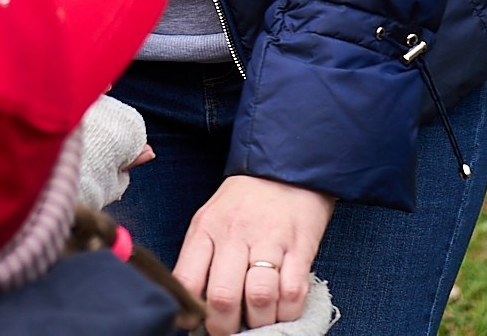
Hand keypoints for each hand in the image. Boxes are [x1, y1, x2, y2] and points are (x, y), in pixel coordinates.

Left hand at [175, 174, 334, 332]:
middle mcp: (235, 234)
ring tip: (259, 321)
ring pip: (259, 298)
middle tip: (231, 330)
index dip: (189, 313)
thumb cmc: (244, 202)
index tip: (196, 325)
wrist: (286, 168)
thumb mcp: (210, 220)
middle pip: (223, 296)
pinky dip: (288, 311)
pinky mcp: (300, 246)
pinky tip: (283, 309)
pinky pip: (293, 292)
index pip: (186, 280)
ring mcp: (269, 240)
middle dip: (225, 327)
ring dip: (260, 321)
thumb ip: (200, 260)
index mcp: (206, 229)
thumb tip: (192, 310)